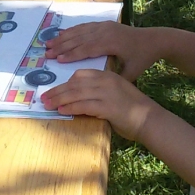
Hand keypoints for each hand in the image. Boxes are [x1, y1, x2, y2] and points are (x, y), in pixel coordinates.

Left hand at [41, 69, 157, 138]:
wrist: (149, 119)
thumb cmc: (133, 110)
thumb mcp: (115, 94)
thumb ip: (99, 93)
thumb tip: (79, 99)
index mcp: (108, 76)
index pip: (81, 74)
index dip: (65, 82)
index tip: (55, 90)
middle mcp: (106, 81)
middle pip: (75, 83)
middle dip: (57, 91)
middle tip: (44, 97)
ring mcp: (107, 93)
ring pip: (76, 93)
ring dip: (59, 99)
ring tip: (48, 104)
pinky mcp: (107, 106)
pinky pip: (84, 105)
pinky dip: (71, 107)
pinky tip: (62, 110)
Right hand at [44, 21, 159, 80]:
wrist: (153, 39)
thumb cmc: (142, 58)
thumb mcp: (133, 72)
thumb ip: (117, 79)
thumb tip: (101, 88)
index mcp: (112, 43)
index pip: (88, 48)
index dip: (73, 54)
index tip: (59, 59)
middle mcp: (106, 32)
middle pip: (80, 38)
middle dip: (62, 46)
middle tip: (47, 53)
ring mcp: (104, 26)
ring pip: (80, 31)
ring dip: (63, 38)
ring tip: (49, 44)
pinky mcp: (104, 24)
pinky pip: (85, 26)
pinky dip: (72, 31)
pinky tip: (62, 34)